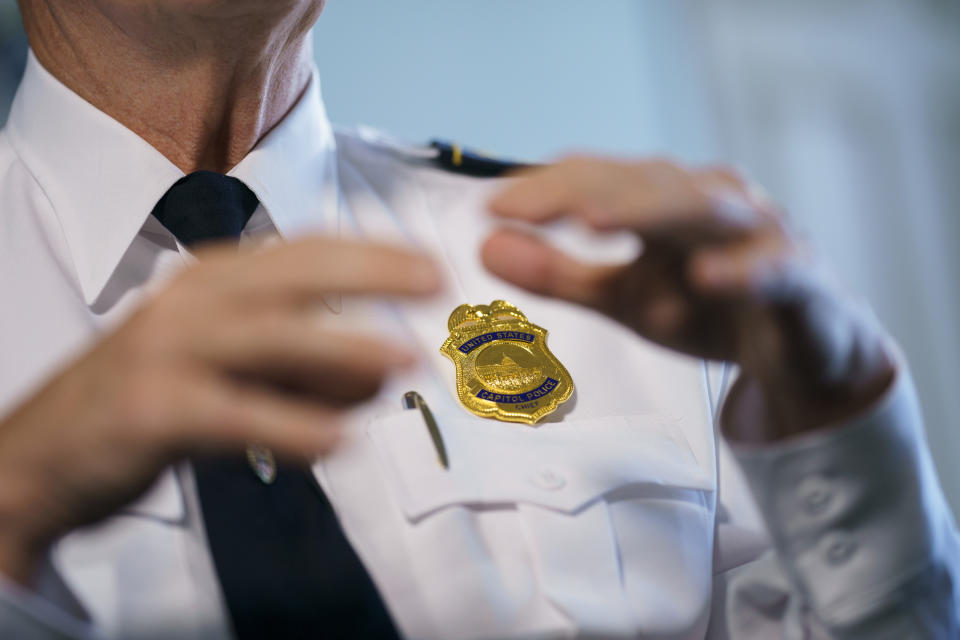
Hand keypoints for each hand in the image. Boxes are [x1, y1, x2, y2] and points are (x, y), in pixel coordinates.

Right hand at [0, 237, 439, 585]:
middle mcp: (193, 301)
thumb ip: (305, 367)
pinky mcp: (152, 409)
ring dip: (342, 346)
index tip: (428, 261)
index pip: (305, 250)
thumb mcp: (235, 370)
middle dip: (370, 270)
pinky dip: (287, 425)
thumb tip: (382, 372)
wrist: (45, 450)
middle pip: (294, 272)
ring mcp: (168, 350)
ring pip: (267, 335)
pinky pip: (232, 414)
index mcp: (214, 280)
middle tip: (436, 280)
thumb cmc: (155, 397)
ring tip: (404, 359)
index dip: (371, 250)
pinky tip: (336, 441)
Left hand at [482, 156, 892, 442]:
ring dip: (647, 211)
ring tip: (594, 219)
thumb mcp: (621, 296)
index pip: (597, 178)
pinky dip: (741, 270)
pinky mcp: (797, 276)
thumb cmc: (710, 308)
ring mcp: (755, 232)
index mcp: (661, 200)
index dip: (544, 189)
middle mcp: (706, 200)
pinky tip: (707, 277)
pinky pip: (771, 268)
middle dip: (578, 190)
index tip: (493, 208)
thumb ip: (558, 273)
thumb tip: (489, 245)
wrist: (800, 350)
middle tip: (521, 207)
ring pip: (700, 209)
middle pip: (640, 182)